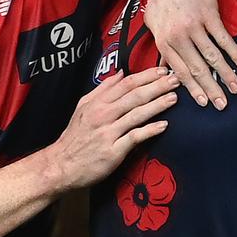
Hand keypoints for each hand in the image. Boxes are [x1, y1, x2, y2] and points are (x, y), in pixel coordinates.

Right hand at [46, 67, 177, 188]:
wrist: (61, 166)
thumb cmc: (75, 138)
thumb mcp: (83, 107)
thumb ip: (102, 90)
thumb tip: (121, 73)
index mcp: (97, 103)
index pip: (125, 84)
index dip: (145, 76)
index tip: (162, 70)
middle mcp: (103, 115)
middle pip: (134, 96)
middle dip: (157, 86)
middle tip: (175, 79)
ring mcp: (108, 133)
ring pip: (136, 114)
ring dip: (157, 105)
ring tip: (174, 98)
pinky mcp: (113, 151)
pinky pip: (134, 137)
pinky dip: (149, 130)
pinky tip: (163, 126)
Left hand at [147, 0, 236, 110]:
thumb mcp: (153, 19)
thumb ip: (160, 43)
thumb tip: (164, 66)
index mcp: (163, 39)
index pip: (179, 70)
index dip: (192, 88)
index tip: (203, 102)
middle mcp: (178, 36)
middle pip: (196, 68)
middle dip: (210, 89)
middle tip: (222, 105)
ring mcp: (194, 26)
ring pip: (212, 57)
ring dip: (225, 75)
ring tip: (236, 89)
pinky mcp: (209, 15)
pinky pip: (223, 39)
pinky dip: (234, 53)